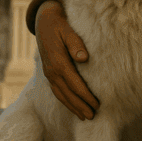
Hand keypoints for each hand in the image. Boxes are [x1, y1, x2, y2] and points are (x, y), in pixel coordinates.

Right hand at [35, 0, 98, 118]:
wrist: (44, 23)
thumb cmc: (60, 26)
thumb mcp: (68, 31)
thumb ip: (76, 44)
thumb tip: (84, 58)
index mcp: (58, 62)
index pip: (74, 84)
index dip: (86, 96)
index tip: (97, 104)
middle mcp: (51, 71)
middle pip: (67, 93)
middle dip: (80, 106)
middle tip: (93, 117)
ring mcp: (49, 74)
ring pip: (61, 95)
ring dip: (73, 107)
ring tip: (85, 117)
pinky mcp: (49, 74)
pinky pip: (57, 91)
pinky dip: (65, 101)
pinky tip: (73, 107)